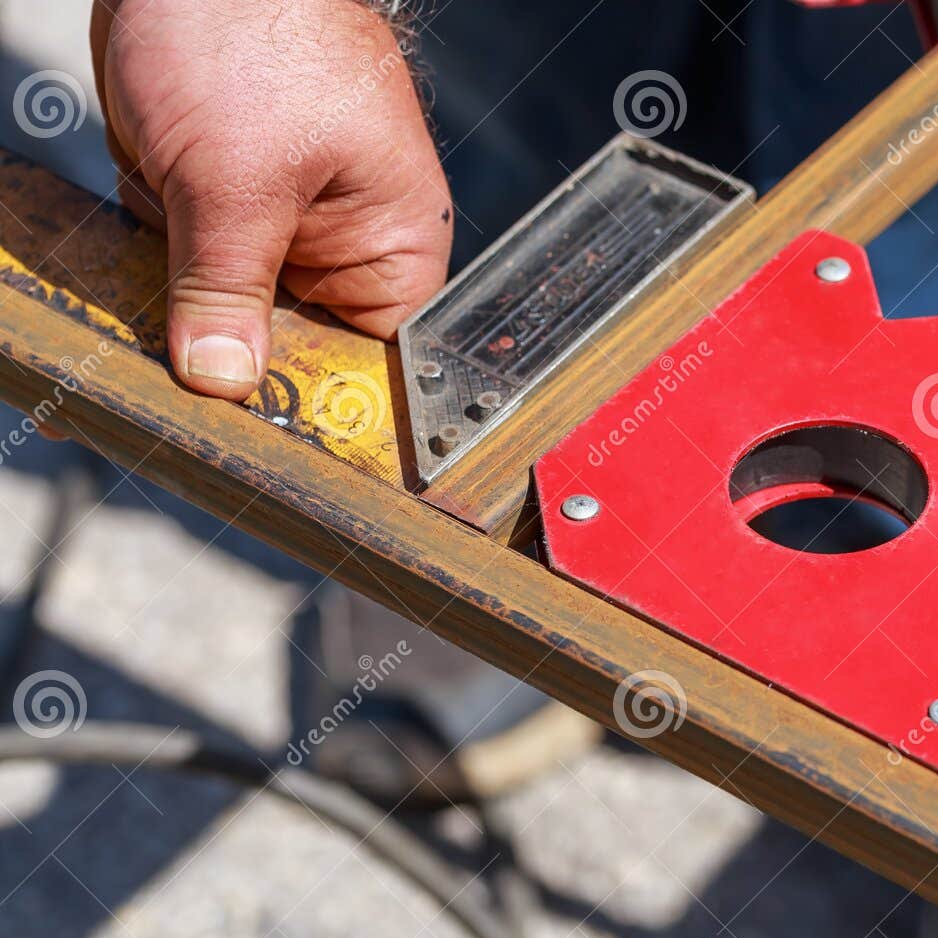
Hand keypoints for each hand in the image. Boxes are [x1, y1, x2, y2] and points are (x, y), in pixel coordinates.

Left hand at [91, 0, 451, 399]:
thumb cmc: (253, 30)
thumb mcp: (235, 176)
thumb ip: (226, 286)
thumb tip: (222, 383)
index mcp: (392, 243)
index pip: (373, 361)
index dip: (325, 411)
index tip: (272, 457)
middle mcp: (338, 249)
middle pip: (294, 351)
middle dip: (239, 386)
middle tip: (183, 433)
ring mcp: (269, 232)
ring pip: (227, 320)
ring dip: (177, 346)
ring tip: (131, 394)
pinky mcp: (206, 212)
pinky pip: (177, 279)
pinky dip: (142, 300)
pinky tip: (108, 337)